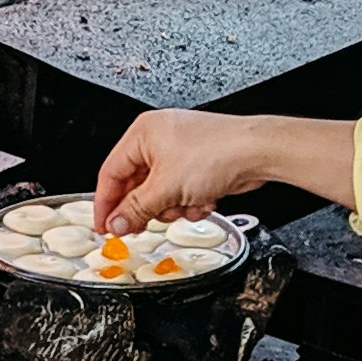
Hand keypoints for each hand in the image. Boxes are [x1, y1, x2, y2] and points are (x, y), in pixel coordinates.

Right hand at [92, 111, 352, 232]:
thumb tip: (117, 223)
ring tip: (185, 205)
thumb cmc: (217, 152)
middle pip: (136, 186)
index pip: (111, 173)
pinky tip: (202, 200)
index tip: (104, 226)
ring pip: (159, 193)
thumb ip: (136, 209)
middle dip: (146, 208)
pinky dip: (189, 202)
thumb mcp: (166, 188)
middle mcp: (159, 139)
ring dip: (171, 207)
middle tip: (142, 226)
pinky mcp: (197, 165)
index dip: (105, 203)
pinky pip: (180, 192)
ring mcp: (179, 152)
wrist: (257, 152)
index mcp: (143, 134)